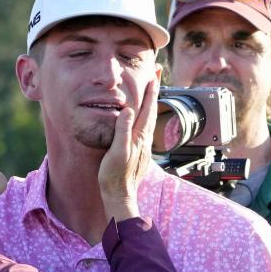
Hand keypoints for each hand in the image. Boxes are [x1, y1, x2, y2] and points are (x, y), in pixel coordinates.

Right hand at [98, 78, 158, 221]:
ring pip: (149, 119)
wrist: (119, 195)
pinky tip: (141, 118)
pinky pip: (144, 128)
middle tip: (155, 77)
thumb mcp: (116, 151)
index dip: (151, 91)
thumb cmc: (115, 175)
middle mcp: (144, 139)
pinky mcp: (138, 151)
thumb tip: (128, 110)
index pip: (147, 108)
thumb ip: (123, 130)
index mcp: (139, 136)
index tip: (153, 76)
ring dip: (150, 104)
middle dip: (153, 93)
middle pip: (151, 111)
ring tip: (150, 93)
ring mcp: (142, 146)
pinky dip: (145, 116)